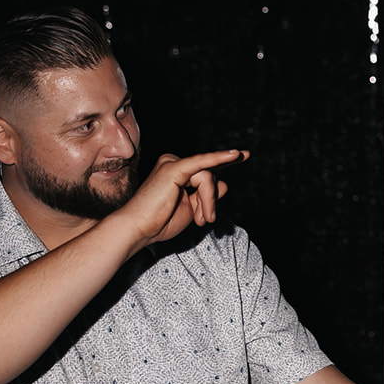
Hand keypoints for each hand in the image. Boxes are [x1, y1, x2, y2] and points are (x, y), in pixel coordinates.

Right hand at [117, 150, 248, 251]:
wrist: (138, 229)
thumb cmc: (160, 222)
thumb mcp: (191, 209)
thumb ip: (206, 196)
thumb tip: (224, 185)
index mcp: (178, 173)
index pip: (207, 176)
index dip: (220, 178)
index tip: (245, 155)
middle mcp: (175, 164)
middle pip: (210, 177)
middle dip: (210, 201)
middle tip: (203, 220)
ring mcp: (173, 163)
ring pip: (208, 177)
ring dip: (208, 201)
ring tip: (200, 218)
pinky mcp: (174, 168)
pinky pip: (202, 163)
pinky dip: (219, 158)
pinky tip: (235, 155)